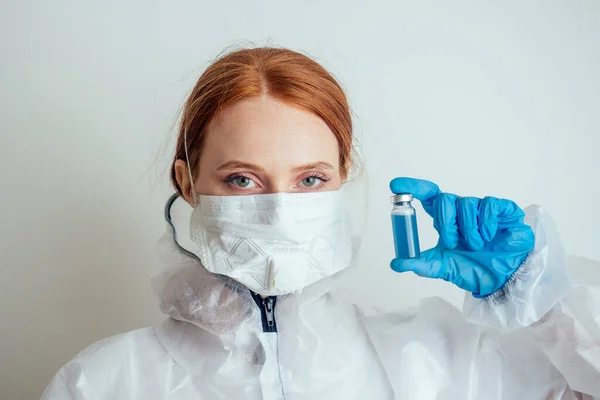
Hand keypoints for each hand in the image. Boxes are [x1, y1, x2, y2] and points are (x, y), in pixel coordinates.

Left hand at [389, 177, 534, 297]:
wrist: (503, 278)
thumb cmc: (473, 268)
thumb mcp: (442, 267)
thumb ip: (420, 264)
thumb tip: (396, 264)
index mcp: (445, 219)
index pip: (427, 195)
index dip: (413, 187)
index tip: (396, 185)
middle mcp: (461, 210)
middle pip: (444, 199)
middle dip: (445, 223)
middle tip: (453, 243)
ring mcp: (481, 209)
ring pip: (466, 203)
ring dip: (468, 229)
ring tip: (476, 245)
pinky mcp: (503, 210)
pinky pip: (489, 205)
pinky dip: (486, 224)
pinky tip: (490, 237)